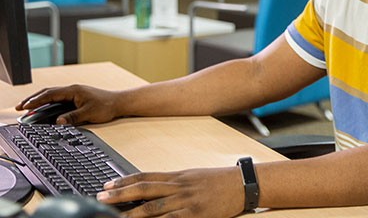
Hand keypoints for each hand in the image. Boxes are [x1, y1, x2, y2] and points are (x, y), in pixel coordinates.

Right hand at [15, 85, 121, 124]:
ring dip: (40, 100)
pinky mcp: (77, 97)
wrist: (119, 102)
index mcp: (73, 91)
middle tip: (19, 107)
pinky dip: (48, 102)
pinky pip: (58, 98)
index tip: (24, 106)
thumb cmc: (107, 106)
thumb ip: (72, 117)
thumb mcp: (89, 113)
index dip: (35, 101)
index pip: (50, 94)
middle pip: (48, 93)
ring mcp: (75, 93)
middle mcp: (73, 90)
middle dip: (33, 99)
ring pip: (53, 95)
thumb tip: (58, 122)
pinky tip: (44, 108)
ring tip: (27, 107)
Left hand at [97, 168, 244, 217]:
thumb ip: (175, 182)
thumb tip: (153, 186)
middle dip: (120, 194)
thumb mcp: (194, 176)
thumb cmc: (220, 181)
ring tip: (114, 217)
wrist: (242, 183)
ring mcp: (186, 201)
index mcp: (178, 176)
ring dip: (132, 213)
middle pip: (145, 189)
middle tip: (101, 197)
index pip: (146, 176)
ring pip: (153, 207)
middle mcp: (179, 187)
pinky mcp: (195, 214)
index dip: (125, 180)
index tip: (108, 183)